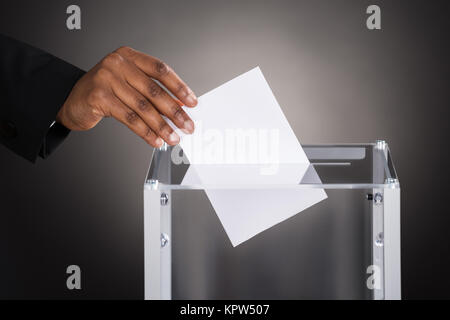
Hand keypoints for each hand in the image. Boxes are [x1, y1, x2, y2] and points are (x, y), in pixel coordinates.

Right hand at [56, 46, 197, 147]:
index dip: (179, 87)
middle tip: (187, 125)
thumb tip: (179, 106)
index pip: (160, 70)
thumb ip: (151, 92)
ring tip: (173, 137)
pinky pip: (129, 118)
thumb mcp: (129, 85)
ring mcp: (106, 78)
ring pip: (142, 107)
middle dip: (174, 111)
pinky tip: (155, 139)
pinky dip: (145, 131)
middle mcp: (118, 63)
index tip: (192, 102)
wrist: (72, 100)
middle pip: (154, 90)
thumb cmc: (104, 92)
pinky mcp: (99, 96)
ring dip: (162, 125)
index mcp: (129, 56)